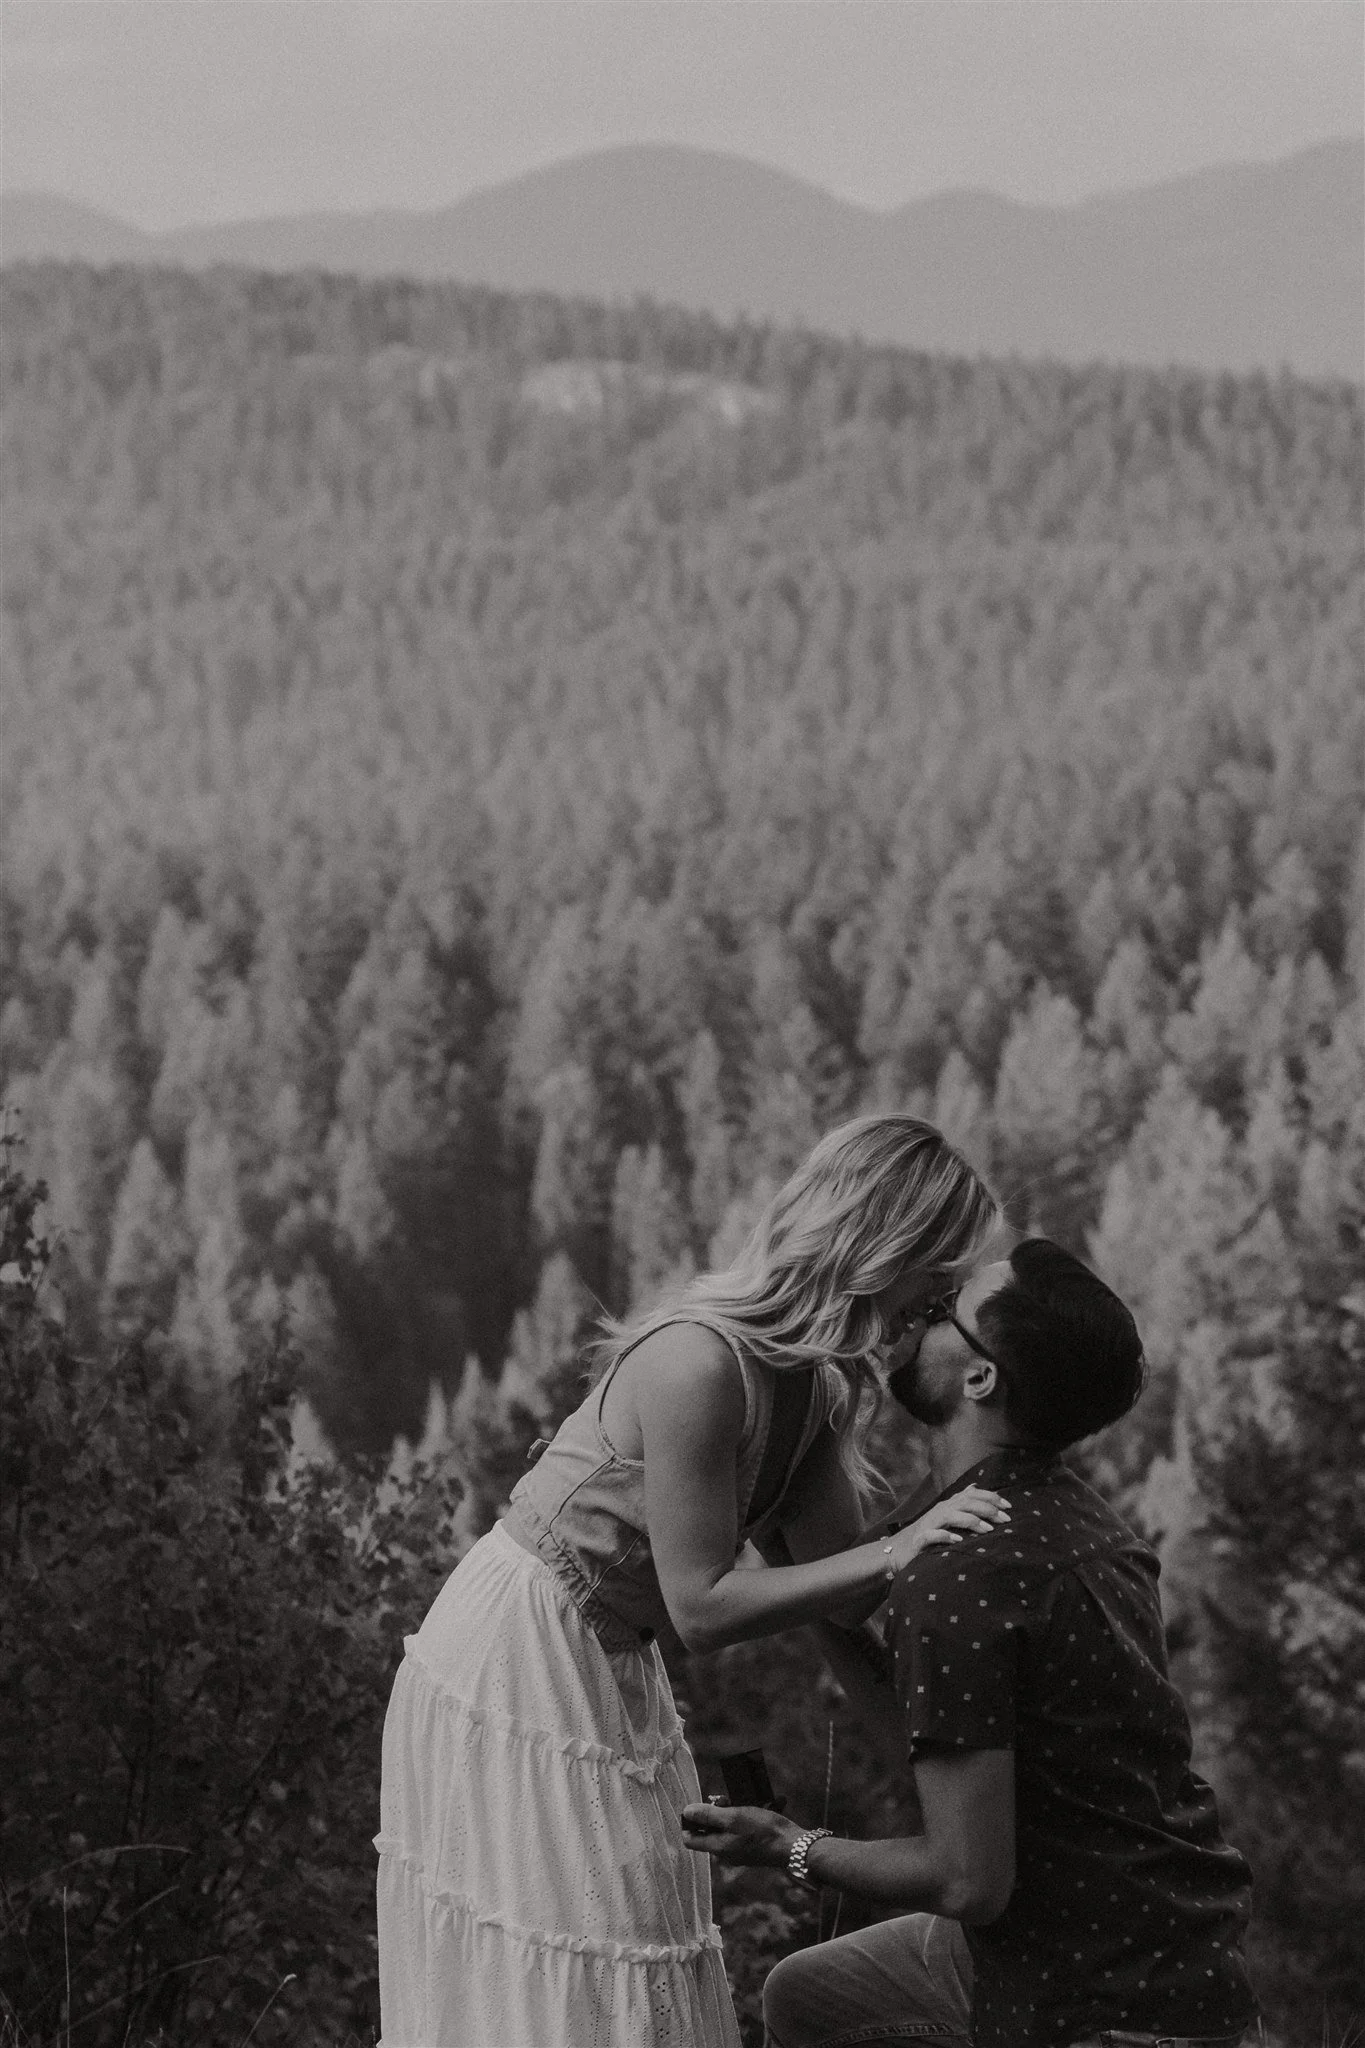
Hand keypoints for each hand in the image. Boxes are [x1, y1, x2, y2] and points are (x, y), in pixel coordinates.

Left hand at [680, 1802, 800, 1869]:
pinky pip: (744, 1828)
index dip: (689, 1822)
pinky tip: (766, 1804)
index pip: (690, 1839)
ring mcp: (739, 1850)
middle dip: (716, 1810)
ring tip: (749, 1797)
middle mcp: (726, 1852)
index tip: (697, 1806)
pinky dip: (751, 1814)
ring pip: (728, 1826)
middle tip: (726, 1798)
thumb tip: (686, 1811)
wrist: (792, 1845)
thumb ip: (708, 1816)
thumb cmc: (762, 1831)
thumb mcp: (733, 1817)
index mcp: (718, 1847)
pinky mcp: (752, 1846)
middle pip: (710, 1829)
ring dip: (735, 1809)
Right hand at [880, 1486, 1009, 1573]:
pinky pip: (933, 1535)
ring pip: (951, 1516)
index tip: (1009, 1506)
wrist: (899, 1551)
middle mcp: (940, 1510)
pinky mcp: (920, 1539)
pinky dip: (946, 1536)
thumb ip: (960, 1502)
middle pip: (965, 1502)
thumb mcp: (946, 1516)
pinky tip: (958, 1540)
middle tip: (1006, 1519)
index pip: (972, 1494)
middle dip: (987, 1509)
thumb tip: (975, 1486)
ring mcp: (930, 1523)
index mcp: (948, 1505)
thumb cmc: (928, 1534)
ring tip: (988, 1530)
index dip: (990, 1497)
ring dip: (971, 1521)